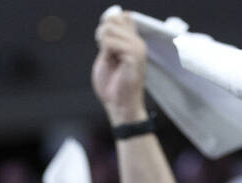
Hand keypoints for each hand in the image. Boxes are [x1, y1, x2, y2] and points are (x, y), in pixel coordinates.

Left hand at [92, 11, 148, 125]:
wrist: (120, 106)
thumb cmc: (113, 86)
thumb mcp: (107, 56)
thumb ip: (108, 39)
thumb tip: (107, 21)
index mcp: (133, 42)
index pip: (122, 16)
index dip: (108, 25)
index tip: (105, 42)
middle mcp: (138, 42)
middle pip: (113, 19)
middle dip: (102, 33)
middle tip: (105, 52)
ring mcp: (137, 48)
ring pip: (109, 29)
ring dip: (102, 43)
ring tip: (110, 59)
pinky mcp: (134, 56)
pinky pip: (110, 42)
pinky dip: (105, 52)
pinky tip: (113, 63)